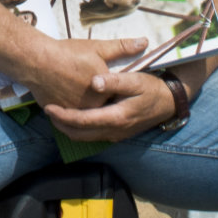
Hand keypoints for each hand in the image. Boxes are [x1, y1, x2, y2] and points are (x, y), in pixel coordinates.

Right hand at [18, 36, 147, 111]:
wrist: (37, 61)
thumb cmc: (69, 54)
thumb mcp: (98, 48)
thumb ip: (122, 47)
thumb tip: (144, 42)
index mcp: (105, 92)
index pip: (117, 96)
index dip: (115, 91)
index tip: (112, 84)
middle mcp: (93, 107)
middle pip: (102, 107)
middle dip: (101, 100)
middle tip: (92, 87)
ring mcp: (76, 112)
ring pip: (86, 112)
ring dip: (86, 107)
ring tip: (81, 93)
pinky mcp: (61, 114)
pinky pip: (70, 116)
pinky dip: (71, 111)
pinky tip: (69, 99)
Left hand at [41, 69, 174, 141]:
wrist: (169, 102)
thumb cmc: (152, 88)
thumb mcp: (135, 80)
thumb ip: (114, 81)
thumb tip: (94, 82)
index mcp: (116, 117)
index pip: (83, 121)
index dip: (63, 116)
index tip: (49, 107)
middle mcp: (114, 131)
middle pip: (80, 134)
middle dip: (61, 125)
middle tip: (47, 111)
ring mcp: (116, 135)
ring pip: (86, 137)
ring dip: (69, 128)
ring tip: (56, 114)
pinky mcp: (118, 134)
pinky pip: (93, 135)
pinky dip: (80, 128)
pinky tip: (74, 116)